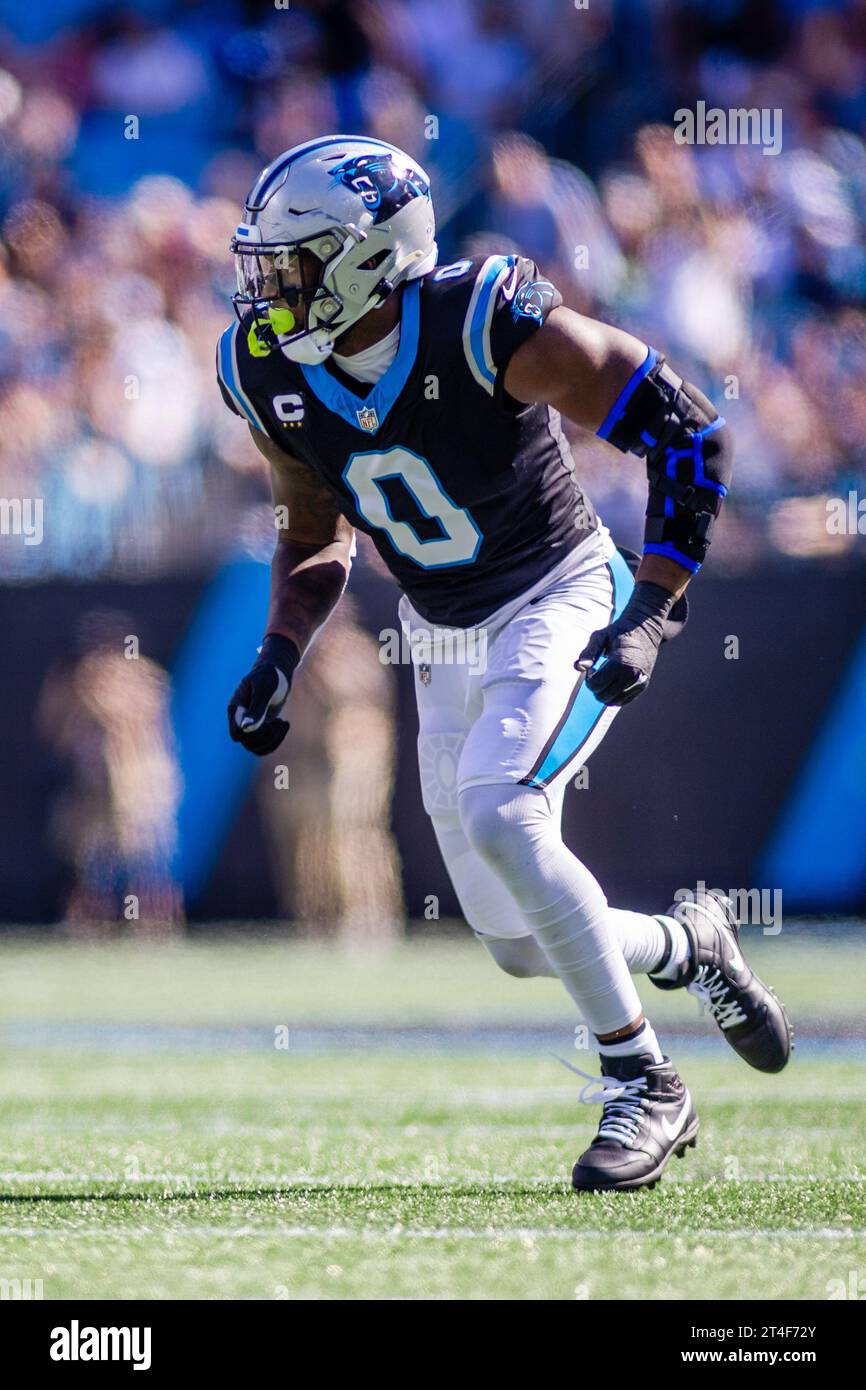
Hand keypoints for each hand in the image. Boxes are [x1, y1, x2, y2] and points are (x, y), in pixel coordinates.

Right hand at [228, 634, 299, 754]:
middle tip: (280, 722)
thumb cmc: (271, 676)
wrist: (278, 671)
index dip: (254, 733)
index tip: (270, 722)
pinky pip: (265, 743)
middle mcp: (239, 719)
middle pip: (248, 743)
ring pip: (256, 747)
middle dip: (266, 736)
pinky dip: (276, 739)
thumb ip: (256, 709)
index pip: (237, 734)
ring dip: (272, 740)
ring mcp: (250, 723)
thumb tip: (246, 729)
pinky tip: (284, 724)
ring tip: (283, 723)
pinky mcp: (261, 726)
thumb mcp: (265, 689)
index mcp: (235, 709)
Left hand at [576, 581, 674, 706]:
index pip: (596, 685)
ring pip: (614, 701)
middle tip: (597, 673)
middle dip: (595, 687)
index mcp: (621, 663)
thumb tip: (579, 667)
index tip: (592, 668)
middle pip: (604, 695)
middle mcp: (632, 675)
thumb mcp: (600, 636)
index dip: (589, 678)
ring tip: (605, 677)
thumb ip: (588, 652)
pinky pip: (624, 700)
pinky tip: (612, 682)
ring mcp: (639, 682)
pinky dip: (614, 696)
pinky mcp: (643, 685)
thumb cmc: (619, 631)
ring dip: (604, 693)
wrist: (644, 629)